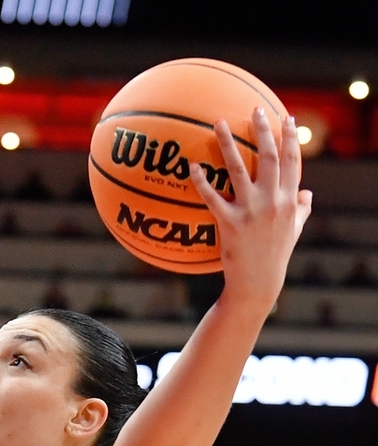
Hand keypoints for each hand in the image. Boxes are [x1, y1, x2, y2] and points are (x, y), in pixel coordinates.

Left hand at [190, 108, 312, 309]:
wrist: (258, 283)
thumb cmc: (275, 255)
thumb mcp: (294, 231)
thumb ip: (302, 210)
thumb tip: (308, 193)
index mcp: (289, 200)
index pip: (294, 162)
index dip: (291, 138)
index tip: (287, 117)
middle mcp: (273, 201)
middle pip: (271, 157)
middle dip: (265, 130)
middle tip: (256, 108)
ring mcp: (252, 211)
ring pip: (240, 169)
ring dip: (228, 144)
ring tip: (218, 123)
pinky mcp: (230, 223)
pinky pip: (212, 197)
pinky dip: (202, 181)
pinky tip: (192, 166)